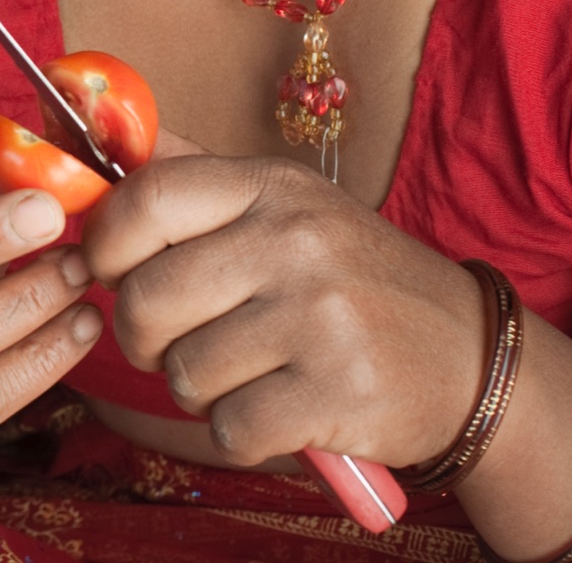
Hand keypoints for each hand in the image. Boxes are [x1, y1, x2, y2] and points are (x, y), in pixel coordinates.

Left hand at [81, 150, 485, 469]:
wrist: (470, 357)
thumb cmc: (353, 280)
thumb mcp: (288, 205)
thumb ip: (196, 179)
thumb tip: (101, 139)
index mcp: (273, 186)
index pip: (146, 197)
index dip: (104, 244)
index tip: (110, 272)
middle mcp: (295, 242)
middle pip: (145, 298)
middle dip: (142, 337)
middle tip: (176, 343)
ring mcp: (320, 317)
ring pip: (183, 371)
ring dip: (198, 390)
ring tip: (244, 374)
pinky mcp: (338, 392)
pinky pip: (229, 426)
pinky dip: (239, 433)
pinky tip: (275, 413)